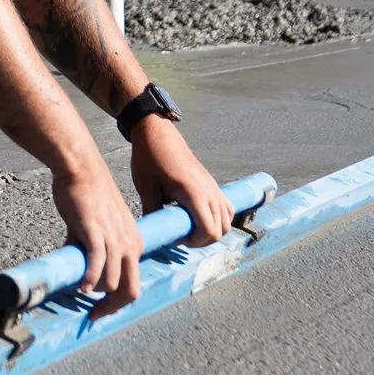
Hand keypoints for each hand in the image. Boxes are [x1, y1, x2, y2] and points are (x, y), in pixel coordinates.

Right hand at [53, 156, 146, 310]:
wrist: (82, 169)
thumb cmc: (87, 194)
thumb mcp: (100, 226)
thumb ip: (94, 249)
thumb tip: (79, 270)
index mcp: (135, 243)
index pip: (133, 284)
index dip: (116, 302)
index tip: (98, 309)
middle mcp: (131, 245)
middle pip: (129, 291)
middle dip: (110, 308)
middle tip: (92, 314)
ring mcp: (116, 240)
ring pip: (111, 283)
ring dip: (94, 290)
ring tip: (78, 287)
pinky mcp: (97, 234)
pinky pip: (97, 266)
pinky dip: (88, 280)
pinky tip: (79, 286)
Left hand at [129, 114, 232, 238]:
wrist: (156, 132)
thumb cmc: (149, 158)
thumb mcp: (146, 188)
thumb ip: (153, 214)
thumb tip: (155, 234)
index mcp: (194, 194)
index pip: (210, 231)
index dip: (195, 242)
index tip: (176, 237)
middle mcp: (210, 191)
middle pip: (222, 230)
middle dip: (203, 240)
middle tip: (181, 235)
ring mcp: (213, 186)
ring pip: (227, 220)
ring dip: (213, 230)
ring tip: (190, 227)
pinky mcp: (212, 182)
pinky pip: (227, 207)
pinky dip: (219, 218)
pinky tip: (199, 216)